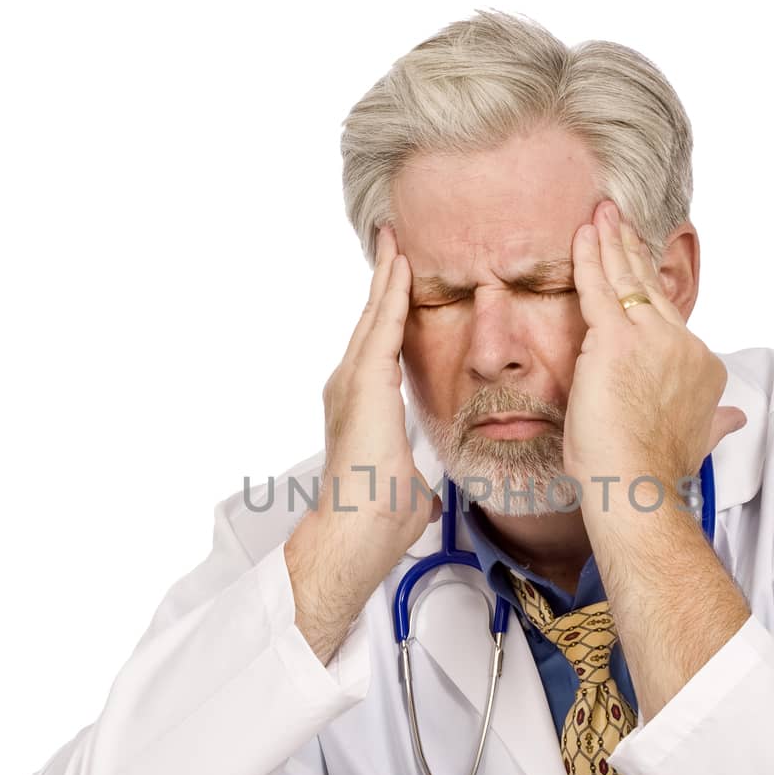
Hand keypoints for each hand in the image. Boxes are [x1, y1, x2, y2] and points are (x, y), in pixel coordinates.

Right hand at [287, 224, 438, 662]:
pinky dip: (392, 294)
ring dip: (387, 278)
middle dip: (384, 282)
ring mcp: (351, 382)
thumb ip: (414, 486)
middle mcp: (349, 387)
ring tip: (396, 242)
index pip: (381, 350)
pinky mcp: (363, 383)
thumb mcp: (407, 495)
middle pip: (373, 322)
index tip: (399, 285)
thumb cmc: (376, 522)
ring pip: (376, 317)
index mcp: (362, 408)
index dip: (389, 315)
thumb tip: (424, 500)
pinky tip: (401, 267)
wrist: (354, 532)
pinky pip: (383, 327)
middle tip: (392, 242)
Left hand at [564, 200, 746, 505]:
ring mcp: (651, 338)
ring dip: (613, 243)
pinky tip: (584, 233)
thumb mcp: (695, 441)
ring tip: (602, 216)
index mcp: (703, 366)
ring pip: (628, 280)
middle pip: (653, 289)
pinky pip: (599, 287)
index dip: (653, 293)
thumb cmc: (653, 470)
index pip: (671, 319)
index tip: (641, 271)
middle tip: (620, 222)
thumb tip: (737, 418)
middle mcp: (684, 345)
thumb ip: (717, 423)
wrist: (636, 485)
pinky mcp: (615, 339)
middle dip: (634, 252)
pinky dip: (590, 257)